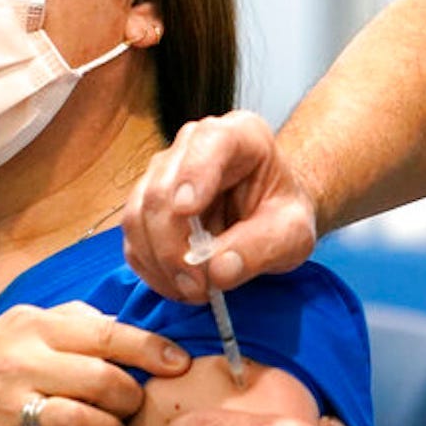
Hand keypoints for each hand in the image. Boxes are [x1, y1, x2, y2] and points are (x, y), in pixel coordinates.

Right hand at [0, 301, 190, 425]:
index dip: (152, 350)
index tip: (178, 363)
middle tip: (128, 406)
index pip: (107, 335)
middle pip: (106, 384)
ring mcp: (8, 412)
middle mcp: (21, 365)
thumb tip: (122, 324)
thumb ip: (69, 321)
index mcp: (32, 328)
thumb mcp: (16, 325)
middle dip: (130, 400)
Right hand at [122, 110, 317, 301]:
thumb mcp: (293, 234)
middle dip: (173, 245)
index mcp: (239, 135)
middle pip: (161, 190)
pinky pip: (133, 238)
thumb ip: (262, 247)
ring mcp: (163, 173)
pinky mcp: (146, 205)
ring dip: (160, 262)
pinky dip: (151, 268)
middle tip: (198, 286)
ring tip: (193, 290)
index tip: (187, 210)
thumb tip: (217, 271)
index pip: (209, 143)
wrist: (269, 218)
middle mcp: (192, 145)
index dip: (192, 175)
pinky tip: (178, 284)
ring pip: (138, 215)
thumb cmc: (282, 216)